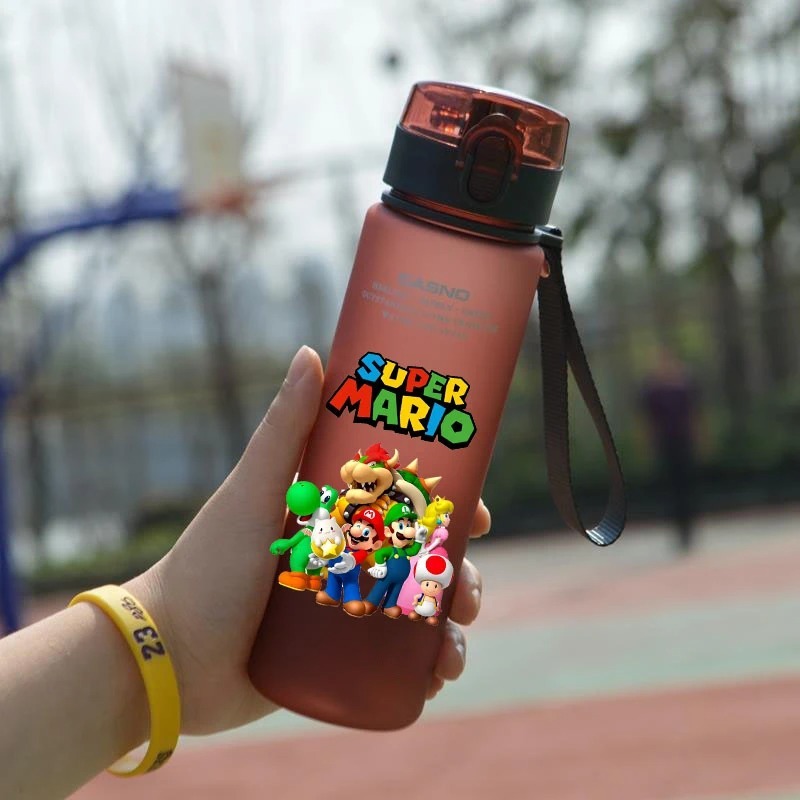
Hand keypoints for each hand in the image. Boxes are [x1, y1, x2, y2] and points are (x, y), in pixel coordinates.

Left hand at [125, 346, 487, 733]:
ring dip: (449, 628)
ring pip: (417, 612)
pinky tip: (436, 677)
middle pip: (421, 559)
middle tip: (467, 596)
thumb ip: (285, 428)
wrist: (168, 660)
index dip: (447, 506)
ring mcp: (342, 610)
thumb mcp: (254, 493)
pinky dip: (425, 667)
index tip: (478, 515)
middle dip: (457, 575)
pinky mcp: (337, 660)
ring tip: (452, 651)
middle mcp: (343, 558)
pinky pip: (396, 662)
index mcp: (332, 515)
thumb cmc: (208, 567)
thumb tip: (309, 353)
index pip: (404, 502)